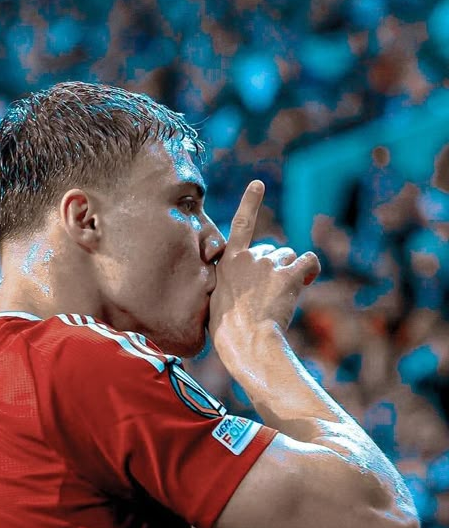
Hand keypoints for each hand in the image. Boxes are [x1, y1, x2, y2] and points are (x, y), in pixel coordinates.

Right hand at [207, 181, 320, 347]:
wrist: (245, 342)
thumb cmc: (228, 332)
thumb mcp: (216, 301)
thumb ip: (228, 283)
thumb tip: (240, 287)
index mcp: (228, 263)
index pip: (240, 226)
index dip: (250, 203)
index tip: (258, 184)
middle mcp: (248, 258)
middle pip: (271, 250)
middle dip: (274, 266)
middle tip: (270, 293)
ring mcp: (269, 265)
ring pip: (289, 256)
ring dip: (290, 271)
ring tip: (283, 296)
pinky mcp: (289, 275)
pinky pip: (308, 261)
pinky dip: (311, 269)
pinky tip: (308, 281)